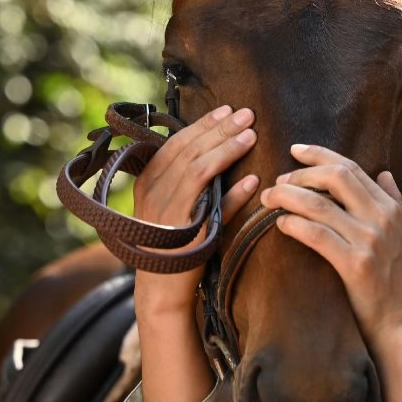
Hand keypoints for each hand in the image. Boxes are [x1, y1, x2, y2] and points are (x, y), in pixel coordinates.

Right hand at [131, 104, 258, 315]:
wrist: (162, 290)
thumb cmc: (174, 244)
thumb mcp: (176, 205)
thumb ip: (192, 180)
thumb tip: (221, 149)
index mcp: (148, 181)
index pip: (177, 143)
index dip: (203, 125)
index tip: (227, 110)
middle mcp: (153, 191)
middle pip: (189, 149)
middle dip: (220, 129)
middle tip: (248, 113)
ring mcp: (166, 210)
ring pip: (198, 168)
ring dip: (227, 149)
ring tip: (252, 134)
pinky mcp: (183, 232)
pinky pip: (210, 203)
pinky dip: (233, 191)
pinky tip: (253, 180)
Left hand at [257, 143, 401, 350]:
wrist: (399, 322)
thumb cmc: (395, 281)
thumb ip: (394, 201)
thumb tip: (384, 173)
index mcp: (390, 208)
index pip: (351, 168)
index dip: (320, 155)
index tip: (295, 151)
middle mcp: (382, 219)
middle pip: (336, 177)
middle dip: (301, 173)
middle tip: (278, 179)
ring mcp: (369, 241)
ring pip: (320, 205)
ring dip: (288, 196)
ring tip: (269, 198)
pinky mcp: (355, 264)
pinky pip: (317, 235)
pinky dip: (295, 224)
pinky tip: (280, 224)